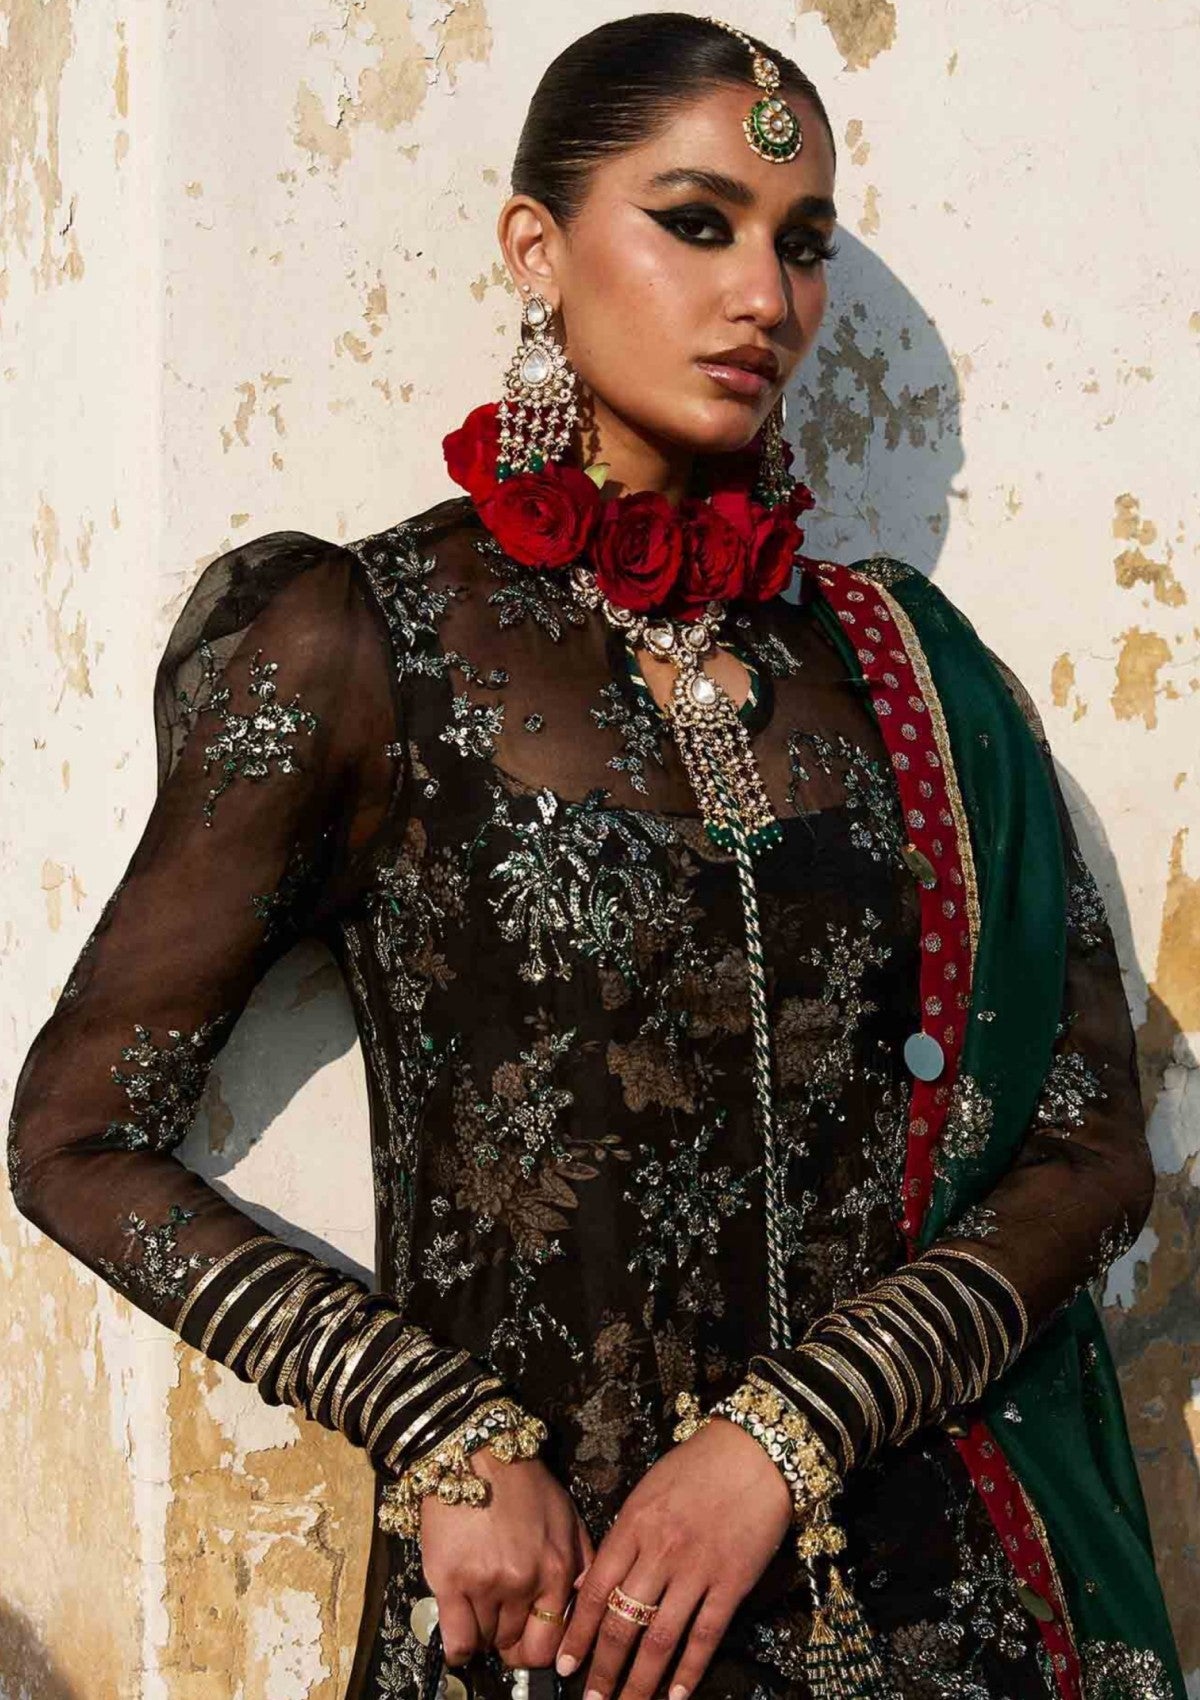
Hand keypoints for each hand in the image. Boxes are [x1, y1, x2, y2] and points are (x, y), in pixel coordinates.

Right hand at [419, 1446, 595, 1669]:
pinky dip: (459, 1649)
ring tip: (480, 1610)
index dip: (538, 1649)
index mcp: (559, 1569)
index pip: (552, 1642)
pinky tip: (461, 1639)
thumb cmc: (521, 1481)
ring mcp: (487, 1584)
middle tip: (502, 1629)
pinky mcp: (451, 1581)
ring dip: (484, 1633)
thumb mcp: (567, 1516)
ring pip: (487, 1642)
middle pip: (517, 1644)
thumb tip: (582, 1600)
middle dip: (510, 1642)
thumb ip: (581, 1561)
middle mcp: (525, 1582)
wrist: (475, 1453)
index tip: (527, 1642)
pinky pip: (456, 1641)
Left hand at [553, 1417, 792, 1699]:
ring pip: (660, 1638)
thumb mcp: (645, 1492)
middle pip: (622, 1622)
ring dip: (640, 1681)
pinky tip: (676, 1695)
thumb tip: (593, 1584)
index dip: (578, 1634)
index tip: (564, 1665)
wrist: (753, 1451)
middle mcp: (660, 1551)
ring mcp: (697, 1569)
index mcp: (633, 1525)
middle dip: (602, 1668)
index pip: (595, 1591)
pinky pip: (705, 1635)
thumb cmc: (696, 1466)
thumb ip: (621, 1537)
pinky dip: (689, 1670)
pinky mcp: (731, 1582)